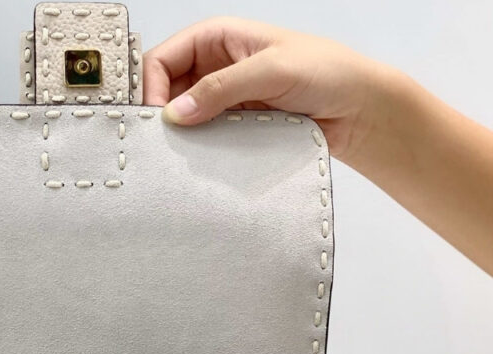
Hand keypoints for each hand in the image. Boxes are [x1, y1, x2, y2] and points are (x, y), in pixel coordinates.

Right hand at [144, 17, 391, 161]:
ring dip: (178, 135)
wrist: (358, 110)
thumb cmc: (327, 74)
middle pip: (165, 89)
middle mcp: (215, 66)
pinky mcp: (234, 125)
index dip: (150, 86)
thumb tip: (175, 112)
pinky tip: (198, 161)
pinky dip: (197, 149)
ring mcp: (223, 98)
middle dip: (159, 114)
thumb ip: (221, 88)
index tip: (156, 120)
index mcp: (218, 37)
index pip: (163, 58)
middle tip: (160, 143)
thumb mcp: (271, 71)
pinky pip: (203, 137)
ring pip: (182, 116)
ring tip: (177, 156)